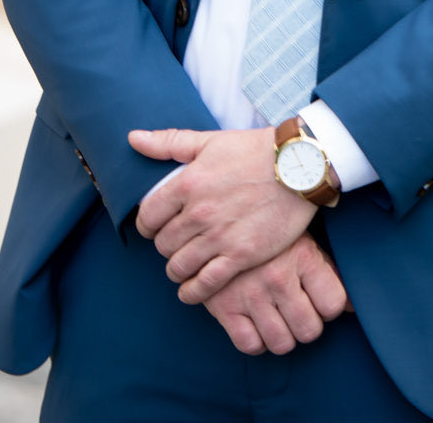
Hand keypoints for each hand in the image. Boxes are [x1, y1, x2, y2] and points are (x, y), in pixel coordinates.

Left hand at [130, 125, 313, 303]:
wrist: (299, 166)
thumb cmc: (254, 150)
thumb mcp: (209, 140)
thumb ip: (168, 142)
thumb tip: (133, 139)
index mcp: (187, 183)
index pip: (147, 216)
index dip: (147, 224)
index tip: (154, 226)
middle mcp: (199, 213)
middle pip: (162, 244)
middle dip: (164, 245)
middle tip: (175, 243)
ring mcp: (220, 237)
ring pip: (179, 267)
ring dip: (176, 269)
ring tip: (183, 265)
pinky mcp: (241, 256)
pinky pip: (205, 284)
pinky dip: (192, 292)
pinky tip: (191, 290)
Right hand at [204, 232, 349, 355]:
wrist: (217, 218)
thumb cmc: (269, 234)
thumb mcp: (301, 242)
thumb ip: (328, 273)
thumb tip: (355, 309)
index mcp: (302, 255)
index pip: (333, 304)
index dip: (329, 307)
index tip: (318, 299)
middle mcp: (278, 277)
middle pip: (309, 331)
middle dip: (307, 325)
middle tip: (297, 311)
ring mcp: (250, 293)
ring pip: (282, 344)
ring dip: (282, 336)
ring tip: (277, 316)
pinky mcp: (225, 307)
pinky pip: (250, 346)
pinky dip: (256, 340)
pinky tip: (256, 321)